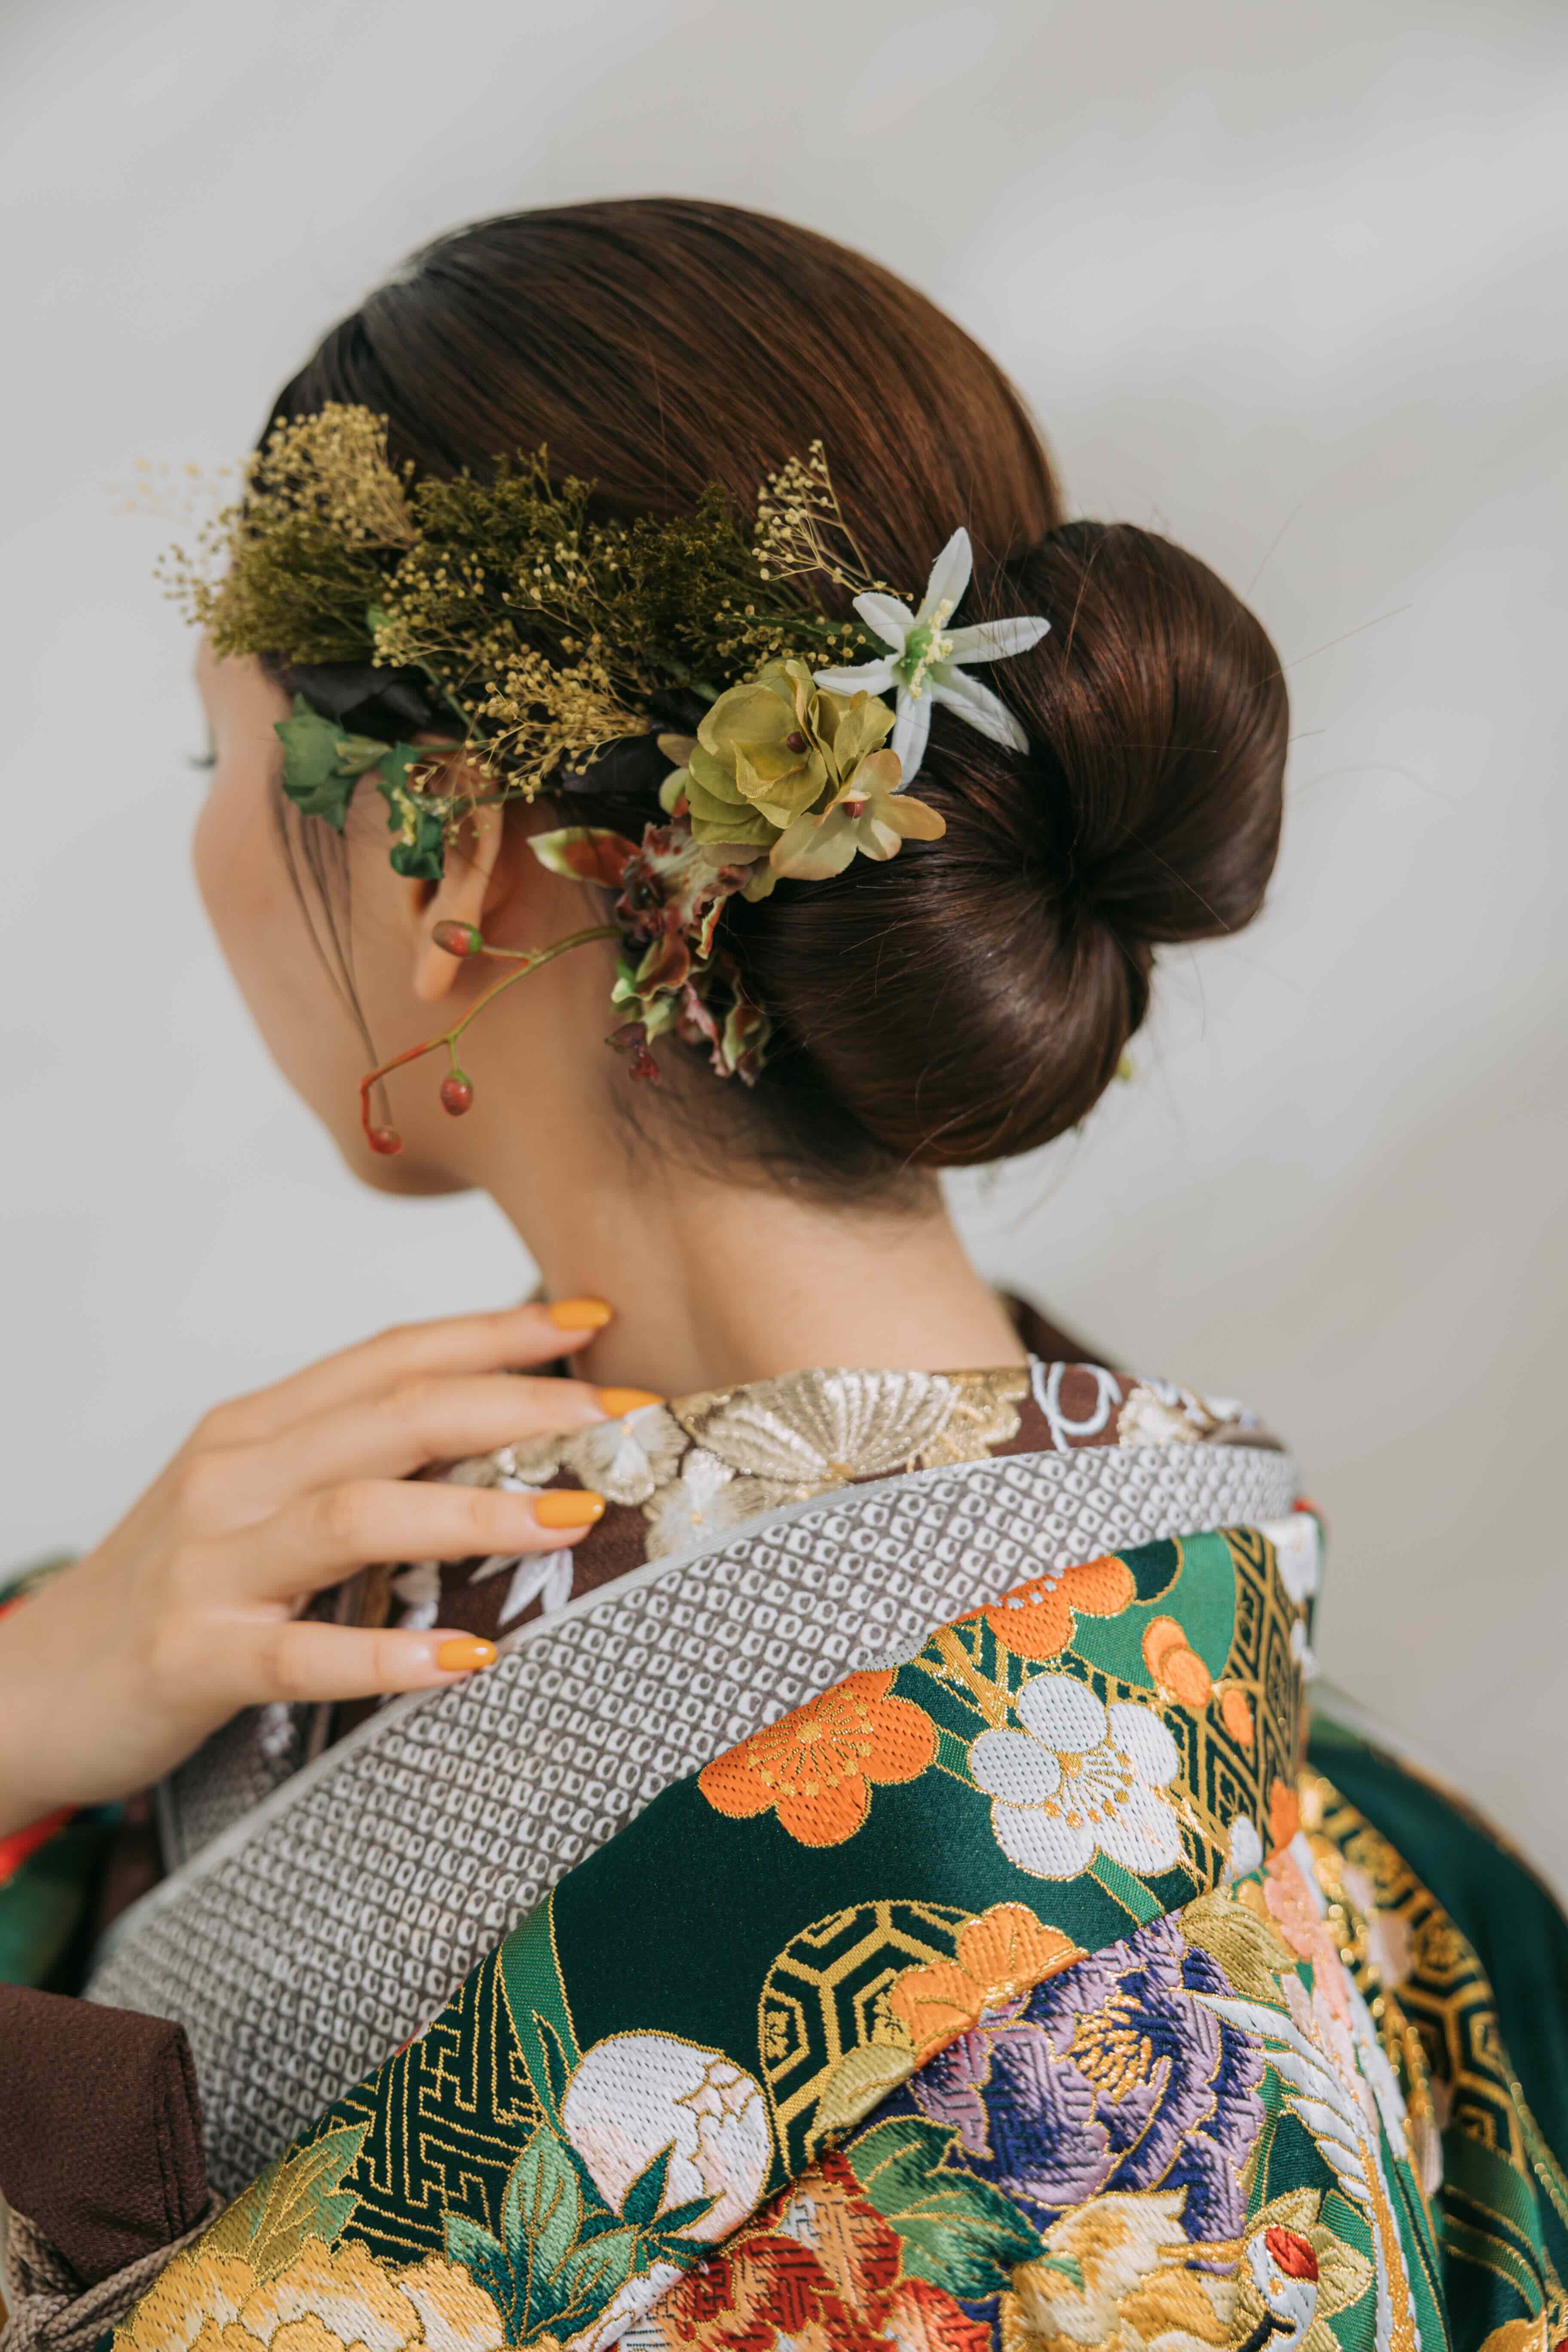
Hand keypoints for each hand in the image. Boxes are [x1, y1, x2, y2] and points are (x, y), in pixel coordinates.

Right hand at [0, 1300, 638, 1837]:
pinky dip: (389, 1655)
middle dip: (518, 1407)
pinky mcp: (194, 1660)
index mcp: (258, 1427)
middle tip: (618, 1418)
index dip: (496, 1332)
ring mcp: (211, 1567)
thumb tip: (493, 1431)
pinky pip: (302, 1655)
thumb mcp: (254, 1499)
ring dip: (474, 1511)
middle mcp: (234, 1476)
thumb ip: (351, 1458)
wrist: (29, 1688)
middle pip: (395, 1415)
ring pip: (356, 1514)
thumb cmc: (173, 1591)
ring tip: (572, 1516)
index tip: (594, 1321)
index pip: (393, 1354)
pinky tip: (468, 1662)